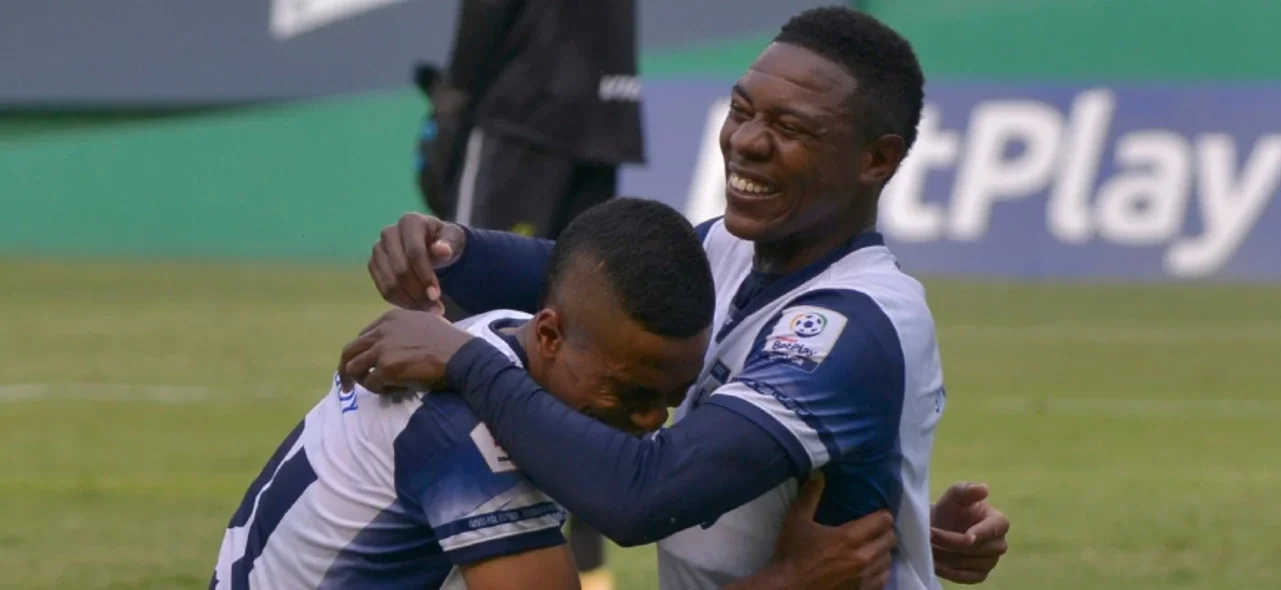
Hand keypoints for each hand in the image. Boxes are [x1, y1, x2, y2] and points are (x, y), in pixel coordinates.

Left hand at [337, 309, 475, 393]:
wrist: (460, 355)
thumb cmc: (449, 341)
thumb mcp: (425, 322)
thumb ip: (407, 328)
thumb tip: (403, 340)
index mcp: (390, 318)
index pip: (363, 335)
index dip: (361, 352)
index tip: (362, 364)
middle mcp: (381, 331)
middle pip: (350, 351)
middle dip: (345, 369)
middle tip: (347, 384)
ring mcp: (381, 349)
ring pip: (353, 368)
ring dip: (361, 381)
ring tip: (373, 389)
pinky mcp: (386, 368)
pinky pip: (371, 384)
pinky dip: (379, 390)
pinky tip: (392, 391)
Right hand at [369, 213, 464, 313]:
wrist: (432, 246)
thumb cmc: (445, 241)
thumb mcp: (454, 239)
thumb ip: (450, 243)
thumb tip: (442, 251)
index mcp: (410, 221)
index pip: (414, 252)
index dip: (425, 275)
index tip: (436, 295)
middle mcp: (389, 232)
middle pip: (400, 270)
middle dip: (418, 293)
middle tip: (436, 309)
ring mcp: (378, 249)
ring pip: (389, 282)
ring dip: (409, 301)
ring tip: (429, 311)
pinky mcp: (373, 265)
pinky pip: (383, 289)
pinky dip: (400, 302)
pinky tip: (416, 307)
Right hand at [760, 473, 895, 589]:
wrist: (788, 588)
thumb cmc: (792, 554)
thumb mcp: (797, 521)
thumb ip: (809, 496)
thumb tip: (818, 475)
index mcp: (849, 537)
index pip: (882, 521)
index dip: (882, 515)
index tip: (878, 514)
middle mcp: (862, 557)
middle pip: (890, 540)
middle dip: (885, 532)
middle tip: (877, 530)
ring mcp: (864, 578)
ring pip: (888, 561)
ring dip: (884, 552)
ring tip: (875, 549)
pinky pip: (883, 580)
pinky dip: (880, 572)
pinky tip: (871, 568)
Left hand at [931, 482, 1009, 583]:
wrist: (936, 527)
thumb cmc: (949, 509)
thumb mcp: (954, 495)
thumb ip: (966, 490)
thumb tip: (983, 489)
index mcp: (998, 522)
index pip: (996, 528)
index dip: (982, 533)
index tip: (967, 537)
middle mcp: (998, 544)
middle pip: (981, 549)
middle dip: (954, 543)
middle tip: (932, 535)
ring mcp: (990, 562)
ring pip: (971, 563)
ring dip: (948, 556)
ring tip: (929, 545)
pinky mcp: (978, 575)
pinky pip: (966, 577)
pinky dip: (949, 571)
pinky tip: (935, 563)